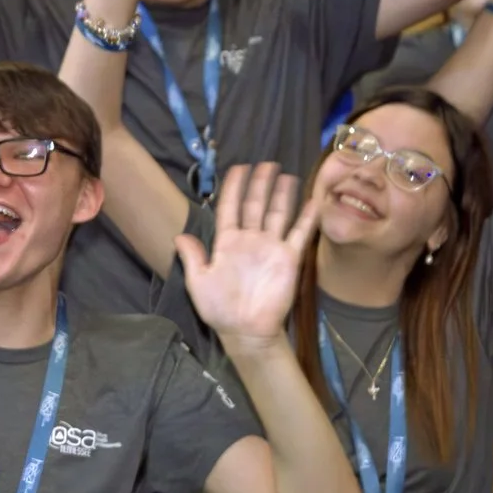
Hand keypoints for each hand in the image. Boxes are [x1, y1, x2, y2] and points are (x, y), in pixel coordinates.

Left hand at [178, 163, 316, 353]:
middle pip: (255, 204)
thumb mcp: (198, 282)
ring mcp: (270, 247)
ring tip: (286, 174)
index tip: (239, 168)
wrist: (245, 330)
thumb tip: (179, 236)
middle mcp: (249, 240)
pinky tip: (312, 201)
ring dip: (281, 194)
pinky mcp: (289, 258)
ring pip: (277, 213)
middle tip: (267, 163)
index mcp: (226, 243)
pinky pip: (299, 233)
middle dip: (260, 183)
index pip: (230, 208)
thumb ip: (193, 257)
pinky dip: (306, 218)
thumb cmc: (219, 308)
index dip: (234, 188)